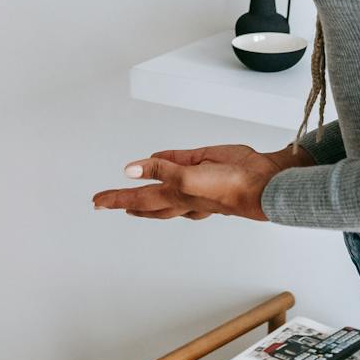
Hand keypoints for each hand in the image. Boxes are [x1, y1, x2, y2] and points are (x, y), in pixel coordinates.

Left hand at [91, 143, 313, 221]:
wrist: (262, 182)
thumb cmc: (229, 189)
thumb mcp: (188, 178)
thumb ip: (160, 170)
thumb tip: (130, 169)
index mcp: (173, 199)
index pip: (137, 200)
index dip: (116, 199)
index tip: (97, 202)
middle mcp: (181, 193)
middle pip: (147, 200)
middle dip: (126, 201)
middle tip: (106, 202)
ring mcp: (192, 179)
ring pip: (163, 184)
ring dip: (147, 186)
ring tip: (133, 185)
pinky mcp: (203, 163)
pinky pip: (178, 161)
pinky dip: (165, 160)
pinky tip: (157, 157)